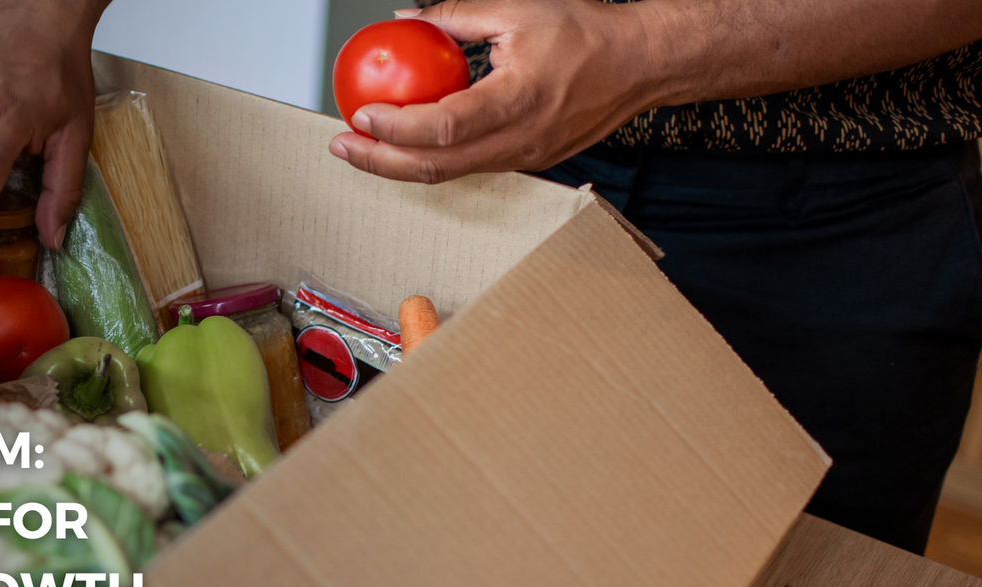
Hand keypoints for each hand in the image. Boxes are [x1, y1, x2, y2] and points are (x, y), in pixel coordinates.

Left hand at [327, 0, 669, 183]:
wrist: (640, 64)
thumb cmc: (587, 34)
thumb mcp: (517, 9)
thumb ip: (455, 15)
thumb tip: (406, 20)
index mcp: (519, 100)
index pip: (443, 127)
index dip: (395, 127)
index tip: (360, 114)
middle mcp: (521, 139)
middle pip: (436, 167)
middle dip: (379, 162)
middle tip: (341, 147)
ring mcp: (524, 157)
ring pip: (450, 174)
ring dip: (399, 166)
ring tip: (362, 150)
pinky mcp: (526, 161)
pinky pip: (469, 167)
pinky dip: (431, 159)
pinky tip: (404, 144)